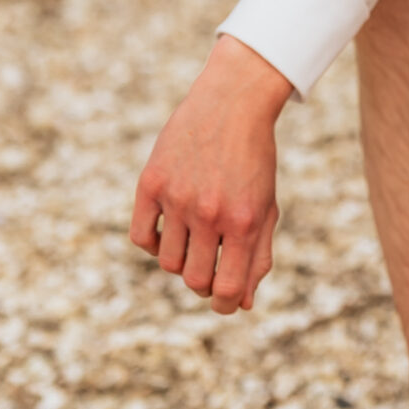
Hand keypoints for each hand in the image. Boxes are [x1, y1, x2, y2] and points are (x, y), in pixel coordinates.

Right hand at [129, 35, 292, 313]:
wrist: (231, 103)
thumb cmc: (254, 160)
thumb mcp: (266, 207)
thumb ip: (258, 256)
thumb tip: (242, 304)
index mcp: (244, 221)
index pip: (228, 289)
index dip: (226, 305)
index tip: (226, 301)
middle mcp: (209, 212)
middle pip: (194, 280)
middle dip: (204, 283)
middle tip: (210, 265)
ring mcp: (177, 198)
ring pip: (167, 262)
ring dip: (181, 259)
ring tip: (194, 238)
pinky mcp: (151, 183)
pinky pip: (141, 237)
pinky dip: (153, 242)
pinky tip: (170, 228)